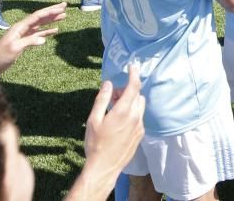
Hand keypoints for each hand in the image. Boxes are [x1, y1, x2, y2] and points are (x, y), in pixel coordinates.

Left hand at [0, 2, 66, 77]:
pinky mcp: (24, 42)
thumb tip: (44, 40)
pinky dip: (47, 31)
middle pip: (40, 17)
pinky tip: (55, 30)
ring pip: (40, 24)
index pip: (37, 16)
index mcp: (19, 27)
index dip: (50, 11)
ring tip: (63, 16)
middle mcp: (22, 28)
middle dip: (52, 11)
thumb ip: (29, 42)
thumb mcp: (15, 49)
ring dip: (51, 20)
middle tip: (65, 6)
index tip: (62, 6)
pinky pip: (38, 34)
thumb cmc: (0, 57)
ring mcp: (23, 35)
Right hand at [81, 64, 145, 190]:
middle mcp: (135, 117)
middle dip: (126, 90)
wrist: (104, 167)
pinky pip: (139, 117)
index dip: (134, 74)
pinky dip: (132, 112)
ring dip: (130, 101)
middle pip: (137, 95)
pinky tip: (118, 121)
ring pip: (139, 105)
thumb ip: (102, 99)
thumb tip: (108, 84)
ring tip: (114, 109)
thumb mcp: (93, 120)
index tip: (132, 66)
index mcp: (123, 111)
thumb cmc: (95, 144)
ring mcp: (139, 126)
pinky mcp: (140, 134)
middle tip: (111, 97)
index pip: (134, 86)